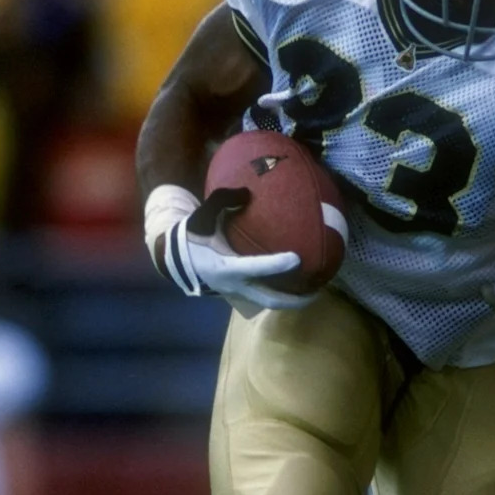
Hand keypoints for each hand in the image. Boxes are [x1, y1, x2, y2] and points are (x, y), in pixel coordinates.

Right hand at [163, 188, 312, 313]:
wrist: (176, 259)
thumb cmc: (193, 235)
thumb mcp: (203, 215)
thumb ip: (223, 200)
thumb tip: (248, 193)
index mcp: (225, 267)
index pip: (256, 268)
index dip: (277, 265)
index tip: (298, 258)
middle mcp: (233, 285)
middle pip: (269, 299)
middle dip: (294, 299)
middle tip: (317, 290)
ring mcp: (236, 293)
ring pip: (267, 301)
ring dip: (290, 299)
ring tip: (313, 290)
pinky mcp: (238, 294)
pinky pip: (262, 296)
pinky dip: (279, 292)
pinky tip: (295, 282)